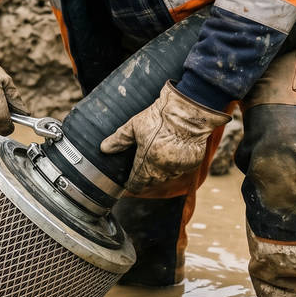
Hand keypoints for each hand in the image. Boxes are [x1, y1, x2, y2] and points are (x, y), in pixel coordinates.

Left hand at [99, 81, 229, 192]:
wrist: (186, 112)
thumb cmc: (159, 117)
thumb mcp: (134, 126)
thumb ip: (119, 140)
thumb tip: (104, 148)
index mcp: (146, 162)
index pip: (137, 183)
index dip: (131, 184)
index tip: (129, 182)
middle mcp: (163, 169)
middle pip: (152, 181)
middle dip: (146, 177)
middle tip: (144, 166)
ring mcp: (178, 167)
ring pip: (167, 176)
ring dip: (162, 172)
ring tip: (159, 158)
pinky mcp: (191, 163)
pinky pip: (181, 170)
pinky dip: (176, 165)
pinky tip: (173, 153)